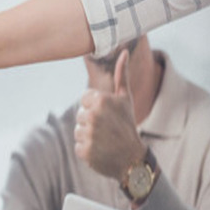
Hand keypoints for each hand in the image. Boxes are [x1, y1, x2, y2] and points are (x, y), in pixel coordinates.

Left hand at [74, 49, 145, 182]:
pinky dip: (87, 149)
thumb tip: (123, 52)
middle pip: (80, 115)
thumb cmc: (127, 124)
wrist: (132, 158)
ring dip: (88, 136)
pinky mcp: (84, 150)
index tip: (108, 115)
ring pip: (77, 130)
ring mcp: (88, 134)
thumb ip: (121, 74)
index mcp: (100, 100)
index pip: (85, 99)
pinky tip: (101, 150)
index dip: (96, 107)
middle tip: (107, 129)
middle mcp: (93, 115)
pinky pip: (78, 145)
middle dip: (91, 122)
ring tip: (104, 139)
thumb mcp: (125, 98)